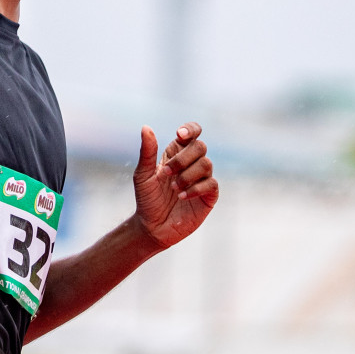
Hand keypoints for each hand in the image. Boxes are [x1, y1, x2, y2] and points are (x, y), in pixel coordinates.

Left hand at [132, 122, 218, 248]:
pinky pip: (211, 184)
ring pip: (206, 164)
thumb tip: (146, 127)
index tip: (180, 135)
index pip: (192, 133)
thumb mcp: (143, 175)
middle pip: (200, 146)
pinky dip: (195, 189)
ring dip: (187, 175)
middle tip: (166, 173)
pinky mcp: (209, 195)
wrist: (152, 226)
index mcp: (176, 154)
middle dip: (182, 159)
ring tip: (173, 189)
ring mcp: (202, 179)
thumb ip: (147, 152)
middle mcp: (191, 164)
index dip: (191, 129)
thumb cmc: (147, 199)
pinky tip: (181, 197)